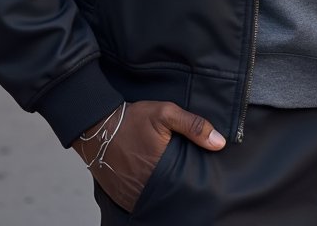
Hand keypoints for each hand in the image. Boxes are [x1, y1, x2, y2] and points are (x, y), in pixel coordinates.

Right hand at [74, 101, 224, 211]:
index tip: (199, 176)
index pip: (185, 185)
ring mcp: (131, 194)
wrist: (96, 124)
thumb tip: (220, 143)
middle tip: (184, 178)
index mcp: (160, 168)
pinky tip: (155, 185)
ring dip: (163, 193)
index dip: (193, 182)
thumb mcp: (165, 113)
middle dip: (178, 188)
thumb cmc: (132, 118)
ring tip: (171, 181)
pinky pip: (139, 203)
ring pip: (155, 200)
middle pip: (171, 195)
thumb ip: (194, 126)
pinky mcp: (120, 197)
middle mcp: (145, 187)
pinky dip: (148, 197)